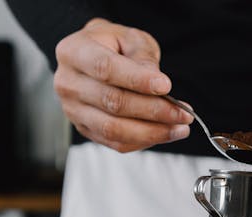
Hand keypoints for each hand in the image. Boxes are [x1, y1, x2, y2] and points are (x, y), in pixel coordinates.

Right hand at [53, 18, 192, 152]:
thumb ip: (144, 58)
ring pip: (114, 129)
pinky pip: (115, 143)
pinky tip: (164, 133)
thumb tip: (158, 85)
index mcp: (74, 52)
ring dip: (152, 132)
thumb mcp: (130, 39)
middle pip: (112, 102)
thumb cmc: (112, 46)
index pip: (105, 69)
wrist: (93, 59)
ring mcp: (74, 110)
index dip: (137, 80)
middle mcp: (68, 83)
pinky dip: (144, 141)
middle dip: (153, 110)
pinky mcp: (85, 129)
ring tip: (180, 128)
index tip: (166, 86)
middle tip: (183, 113)